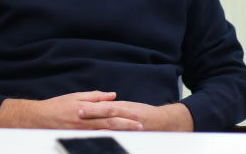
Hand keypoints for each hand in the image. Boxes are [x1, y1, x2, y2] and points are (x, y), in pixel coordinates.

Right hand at [0, 91, 143, 129]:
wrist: (38, 119)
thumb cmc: (57, 106)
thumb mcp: (76, 96)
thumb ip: (95, 96)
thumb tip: (113, 95)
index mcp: (85, 108)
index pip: (109, 111)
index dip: (124, 114)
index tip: (137, 116)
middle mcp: (85, 121)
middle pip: (109, 124)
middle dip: (126, 125)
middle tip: (141, 127)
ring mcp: (81, 132)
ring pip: (105, 133)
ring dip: (120, 133)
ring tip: (133, 134)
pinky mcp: (78, 138)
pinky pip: (95, 139)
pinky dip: (107, 139)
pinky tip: (116, 141)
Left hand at [78, 100, 193, 131]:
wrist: (166, 122)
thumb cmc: (146, 114)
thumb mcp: (131, 107)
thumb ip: (116, 107)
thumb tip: (101, 105)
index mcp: (125, 107)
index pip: (106, 105)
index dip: (93, 106)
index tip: (79, 107)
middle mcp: (128, 115)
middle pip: (108, 113)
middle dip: (93, 114)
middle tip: (79, 114)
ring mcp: (132, 125)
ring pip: (114, 125)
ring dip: (99, 126)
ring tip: (86, 128)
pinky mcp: (136, 134)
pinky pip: (122, 136)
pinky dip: (112, 137)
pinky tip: (103, 140)